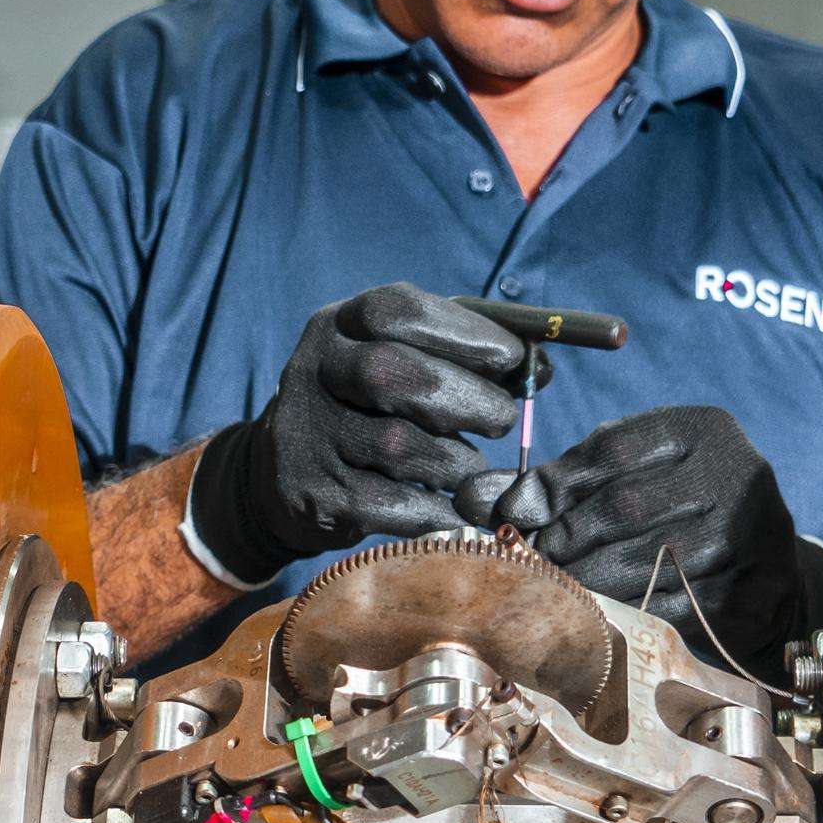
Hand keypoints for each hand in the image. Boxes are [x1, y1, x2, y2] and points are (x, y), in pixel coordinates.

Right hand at [187, 284, 536, 582]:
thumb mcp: (399, 360)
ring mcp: (309, 436)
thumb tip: (541, 368)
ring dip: (456, 461)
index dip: (466, 333)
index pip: (399, 311)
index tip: (514, 358)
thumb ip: (464, 356)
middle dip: (467, 398)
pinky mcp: (317, 495)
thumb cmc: (367, 407)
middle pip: (393, 374)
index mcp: (338, 325)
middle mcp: (313, 372)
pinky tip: (454, 511)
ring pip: (400, 447)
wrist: (281, 474)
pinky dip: (438, 511)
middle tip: (501, 419)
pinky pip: (395, 506)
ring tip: (468, 469)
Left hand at [464, 405, 808, 663]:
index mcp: (700, 428)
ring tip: (550, 593)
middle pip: (626, 506)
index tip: (511, 514)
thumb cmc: (674, 514)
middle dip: (563, 539)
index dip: (554, 484)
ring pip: (646, 561)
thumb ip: (558, 482)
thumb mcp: (627, 479)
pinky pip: (675, 606)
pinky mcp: (756, 587)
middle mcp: (734, 470)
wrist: (762, 571)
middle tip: (524, 564)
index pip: (613, 449)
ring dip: (587, 582)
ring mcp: (752, 530)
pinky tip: (597, 620)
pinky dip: (627, 614)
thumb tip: (473, 497)